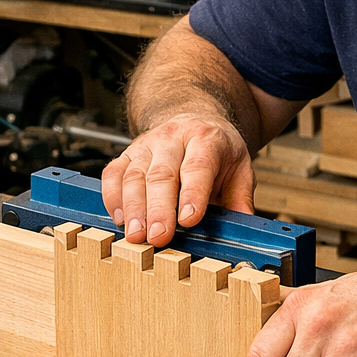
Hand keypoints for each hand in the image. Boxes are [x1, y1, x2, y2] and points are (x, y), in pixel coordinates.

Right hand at [100, 112, 253, 246]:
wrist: (193, 119)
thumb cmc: (215, 150)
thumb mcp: (239, 167)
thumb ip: (241, 198)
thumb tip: (244, 227)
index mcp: (206, 139)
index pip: (198, 166)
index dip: (193, 193)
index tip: (189, 220)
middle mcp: (173, 138)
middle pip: (162, 174)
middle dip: (159, 208)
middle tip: (158, 236)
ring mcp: (146, 145)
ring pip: (135, 176)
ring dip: (133, 208)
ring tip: (136, 235)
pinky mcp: (127, 153)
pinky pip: (113, 174)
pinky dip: (113, 197)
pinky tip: (119, 219)